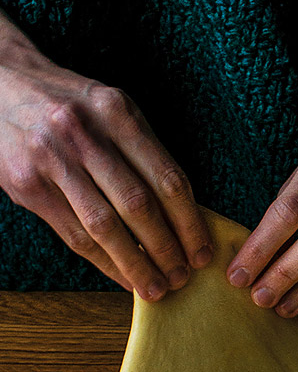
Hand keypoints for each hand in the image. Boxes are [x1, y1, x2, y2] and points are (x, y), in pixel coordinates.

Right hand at [0, 12, 212, 296]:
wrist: (1, 84)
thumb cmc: (69, 103)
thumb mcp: (111, 108)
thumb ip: (143, 152)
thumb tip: (184, 212)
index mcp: (116, 111)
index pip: (167, 177)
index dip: (190, 222)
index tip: (203, 250)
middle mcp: (85, 133)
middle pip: (139, 204)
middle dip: (167, 248)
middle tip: (183, 277)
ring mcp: (52, 159)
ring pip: (105, 226)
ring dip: (135, 263)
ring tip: (156, 286)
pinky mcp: (27, 184)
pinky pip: (73, 234)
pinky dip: (103, 261)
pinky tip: (122, 275)